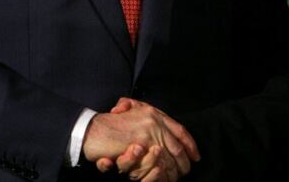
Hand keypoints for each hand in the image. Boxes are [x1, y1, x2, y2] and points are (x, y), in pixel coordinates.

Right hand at [83, 98, 198, 177]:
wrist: (92, 130)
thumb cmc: (110, 125)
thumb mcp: (130, 113)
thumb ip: (145, 117)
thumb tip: (162, 128)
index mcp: (153, 113)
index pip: (179, 130)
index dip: (189, 144)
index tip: (195, 155)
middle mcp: (154, 121)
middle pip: (177, 146)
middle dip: (184, 161)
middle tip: (187, 171)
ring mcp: (148, 134)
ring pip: (169, 158)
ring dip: (174, 170)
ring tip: (176, 178)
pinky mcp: (141, 146)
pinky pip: (158, 164)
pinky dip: (163, 174)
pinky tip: (164, 178)